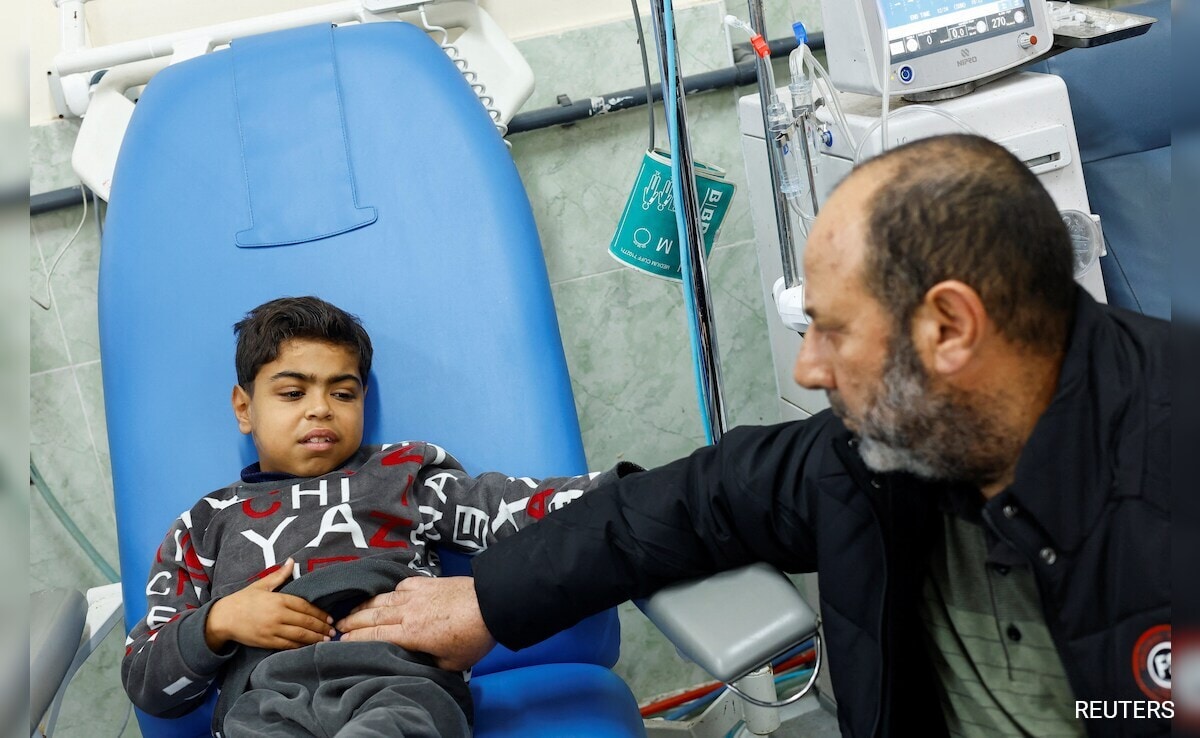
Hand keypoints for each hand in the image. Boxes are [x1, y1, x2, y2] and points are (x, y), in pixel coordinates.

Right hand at [205, 558, 334, 650]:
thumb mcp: (261, 585)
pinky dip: (300, 647)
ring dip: (314, 638)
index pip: (305, 606)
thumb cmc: (243, 599)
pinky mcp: (267, 642)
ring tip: (325, 640)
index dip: (319, 613)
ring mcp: (272, 630)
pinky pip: (287, 645)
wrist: (223, 618)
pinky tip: (308, 647)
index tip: (330, 618)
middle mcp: (277, 615)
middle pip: (305, 622)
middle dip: (321, 627)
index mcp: (278, 600)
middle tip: (332, 630)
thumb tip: (292, 561)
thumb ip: (279, 575)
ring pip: (299, 635)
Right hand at [336, 576, 495, 670]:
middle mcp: (408, 611)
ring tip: (353, 610)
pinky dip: (390, 591)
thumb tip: (420, 660)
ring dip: (365, 605)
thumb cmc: (474, 637)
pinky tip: (387, 595)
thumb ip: (430, 661)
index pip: (374, 636)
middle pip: (372, 616)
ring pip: (383, 599)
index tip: (342, 640)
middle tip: (339, 626)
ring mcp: (417, 594)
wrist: (492, 604)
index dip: (356, 639)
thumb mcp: (452, 663)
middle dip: (353, 621)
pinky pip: (401, 586)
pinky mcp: (427, 582)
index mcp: (411, 633)